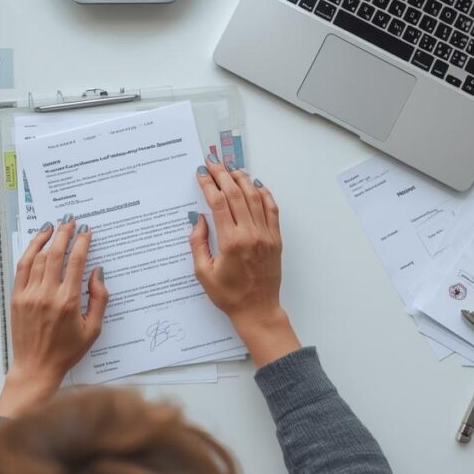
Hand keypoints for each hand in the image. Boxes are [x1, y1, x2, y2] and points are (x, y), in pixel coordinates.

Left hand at [0, 218, 108, 415]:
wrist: (36, 368)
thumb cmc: (66, 351)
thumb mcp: (93, 329)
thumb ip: (99, 298)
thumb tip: (98, 272)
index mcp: (68, 302)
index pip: (76, 262)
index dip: (82, 242)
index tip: (87, 231)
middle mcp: (47, 295)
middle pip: (55, 254)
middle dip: (65, 233)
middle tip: (71, 220)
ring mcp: (29, 295)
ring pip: (37, 257)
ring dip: (46, 238)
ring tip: (54, 226)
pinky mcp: (16, 298)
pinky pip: (22, 267)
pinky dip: (29, 251)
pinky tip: (37, 241)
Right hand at [189, 159, 299, 367]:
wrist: (257, 310)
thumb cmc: (228, 295)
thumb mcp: (203, 272)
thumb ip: (197, 243)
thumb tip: (198, 219)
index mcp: (230, 242)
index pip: (218, 203)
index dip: (208, 184)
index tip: (201, 173)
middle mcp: (250, 234)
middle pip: (236, 194)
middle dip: (222, 175)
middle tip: (213, 162)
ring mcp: (266, 235)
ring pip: (255, 197)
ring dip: (242, 180)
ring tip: (231, 168)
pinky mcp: (275, 239)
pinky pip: (272, 209)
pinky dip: (264, 194)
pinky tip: (256, 185)